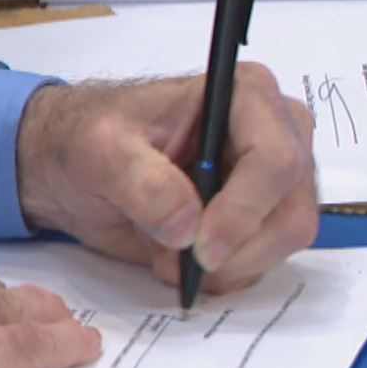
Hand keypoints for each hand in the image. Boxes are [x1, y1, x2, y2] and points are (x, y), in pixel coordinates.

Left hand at [14, 67, 318, 294]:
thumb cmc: (90, 137)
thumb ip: (140, 181)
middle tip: (179, 257)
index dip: (244, 212)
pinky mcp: (259, 217)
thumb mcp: (99, 149)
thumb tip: (186, 226)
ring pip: (283, 242)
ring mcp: (270, 180)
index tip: (200, 248)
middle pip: (292, 210)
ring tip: (167, 247)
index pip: (277, 160)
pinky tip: (177, 252)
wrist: (74, 164)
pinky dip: (219, 273)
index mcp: (245, 94)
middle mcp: (272, 133)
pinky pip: (262, 262)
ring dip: (223, 264)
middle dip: (237, 249)